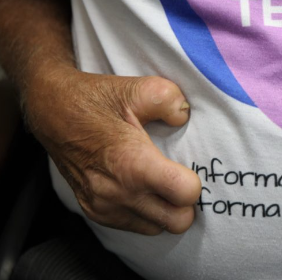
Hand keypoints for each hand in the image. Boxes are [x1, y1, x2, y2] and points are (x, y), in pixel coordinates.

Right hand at [24, 66, 201, 235]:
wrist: (51, 111)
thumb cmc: (97, 99)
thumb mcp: (140, 89)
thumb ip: (173, 102)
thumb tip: (184, 118)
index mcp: (132, 164)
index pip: (185, 195)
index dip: (194, 181)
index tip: (187, 167)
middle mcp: (118, 193)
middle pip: (177, 222)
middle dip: (185, 202)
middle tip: (180, 177)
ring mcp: (104, 206)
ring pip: (157, 227)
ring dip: (165, 209)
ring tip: (161, 182)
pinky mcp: (94, 212)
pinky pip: (136, 225)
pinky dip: (146, 211)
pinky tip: (143, 187)